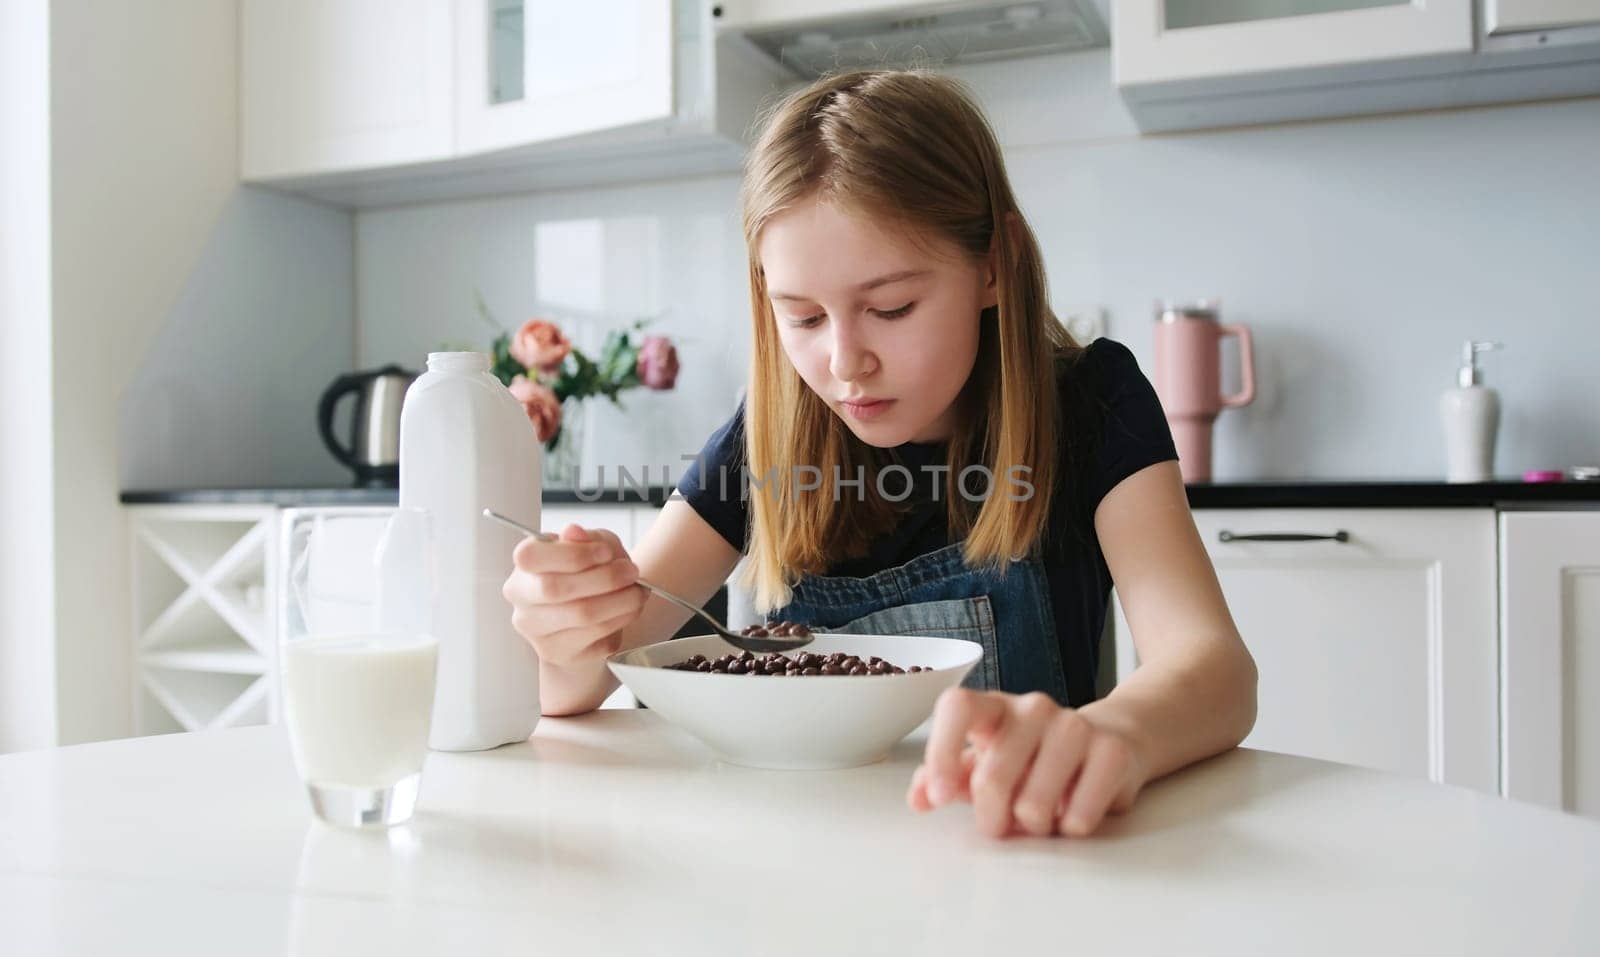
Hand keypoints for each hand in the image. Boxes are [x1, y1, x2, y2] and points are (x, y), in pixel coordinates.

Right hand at [500, 524, 645, 667]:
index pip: (530, 557)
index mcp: (523, 567)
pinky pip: (596, 638)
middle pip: (555, 588)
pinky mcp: (559, 654)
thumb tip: (573, 532)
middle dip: (604, 578)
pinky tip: (630, 609)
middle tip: (631, 571)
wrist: (593, 612)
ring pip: (581, 616)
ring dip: (620, 601)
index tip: (605, 552)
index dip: (573, 553)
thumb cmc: (588, 572)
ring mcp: (536, 632)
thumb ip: (584, 538)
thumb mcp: (592, 544)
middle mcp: (522, 600)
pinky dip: (621, 620)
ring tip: (638, 591)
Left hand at [907, 688, 1146, 837]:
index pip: (958, 707)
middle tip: (999, 826)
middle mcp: (1033, 707)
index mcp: (995, 708)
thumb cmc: (1036, 758)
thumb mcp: (988, 764)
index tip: (940, 797)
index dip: (942, 751)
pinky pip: (1078, 816)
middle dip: (991, 818)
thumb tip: (919, 799)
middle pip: (993, 776)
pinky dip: (1070, 828)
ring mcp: (1075, 724)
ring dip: (1033, 826)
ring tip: (1042, 816)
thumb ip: (949, 778)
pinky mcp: (1112, 750)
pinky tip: (1073, 812)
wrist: (1111, 741)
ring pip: (1034, 804)